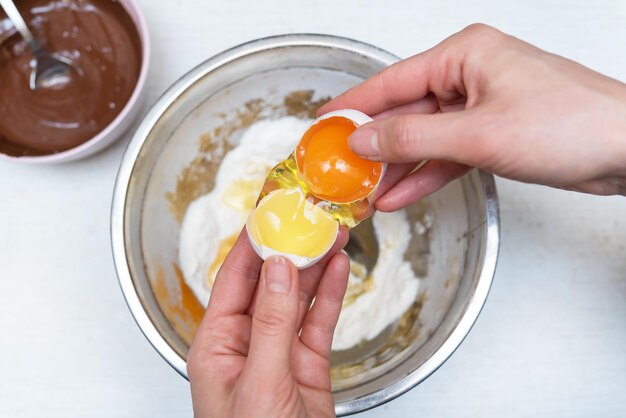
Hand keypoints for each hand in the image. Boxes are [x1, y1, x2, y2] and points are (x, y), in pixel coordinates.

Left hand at [187, 230, 349, 417]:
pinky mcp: (307, 365)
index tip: (268, 213)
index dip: (252, 243)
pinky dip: (330, 295)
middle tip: (310, 221)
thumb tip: (277, 271)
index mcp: (218, 345)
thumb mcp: (259, 382)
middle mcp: (247, 344)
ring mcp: (279, 354)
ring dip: (316, 267)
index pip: (233, 280)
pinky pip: (319, 321)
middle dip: (290, 250)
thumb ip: (270, 325)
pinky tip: (338, 270)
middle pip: (268, 283)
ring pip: (297, 298)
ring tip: (332, 237)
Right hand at [320, 24, 625, 210]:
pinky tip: (400, 195)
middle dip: (375, 145)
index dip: (354, 105)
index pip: (392, 81)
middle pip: (406, 112)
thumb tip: (365, 139)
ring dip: (397, 167)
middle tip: (340, 167)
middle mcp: (470, 75)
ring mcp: (481, 106)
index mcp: (465, 55)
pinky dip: (426, 176)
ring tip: (365, 190)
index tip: (323, 122)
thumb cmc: (571, 124)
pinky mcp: (493, 134)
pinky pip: (448, 155)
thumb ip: (414, 139)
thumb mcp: (477, 134)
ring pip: (425, 138)